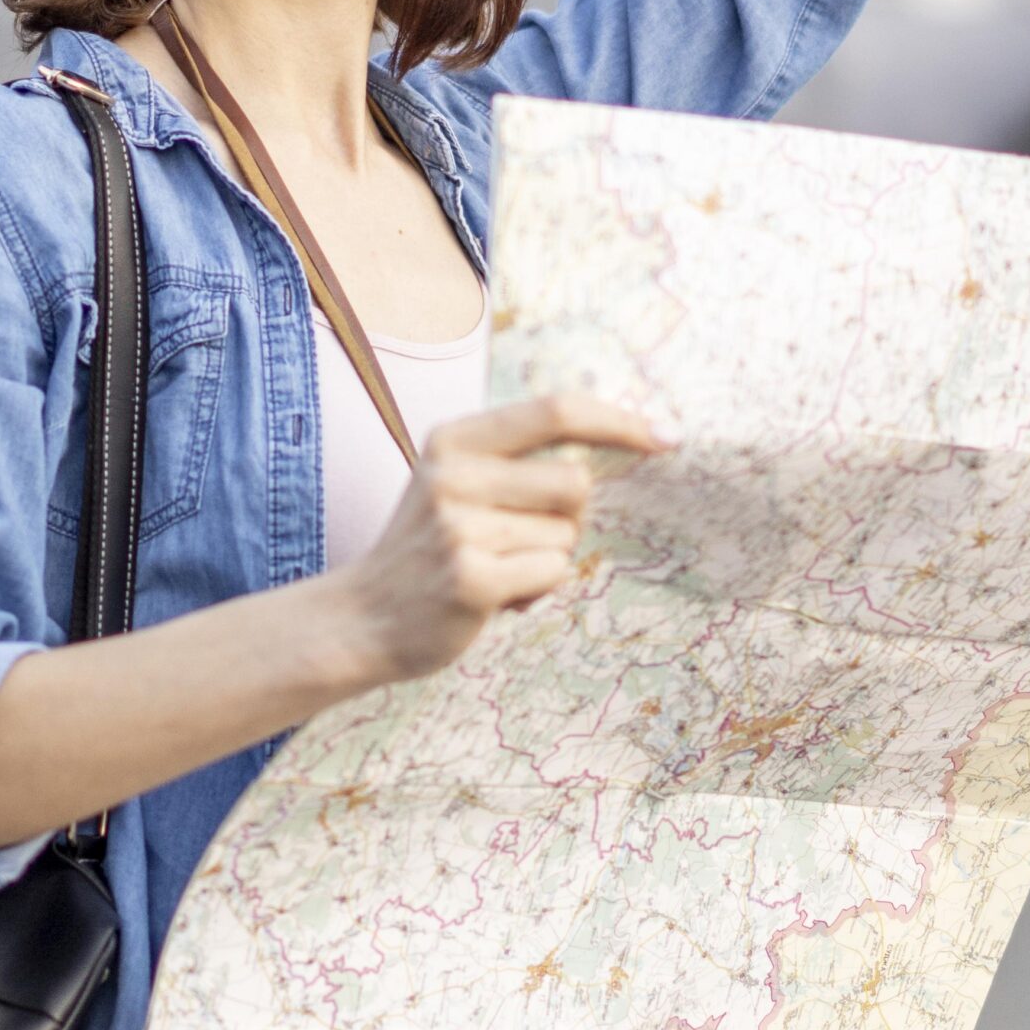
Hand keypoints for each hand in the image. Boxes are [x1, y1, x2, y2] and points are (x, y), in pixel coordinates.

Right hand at [333, 393, 668, 685]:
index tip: (666, 437)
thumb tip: (626, 439)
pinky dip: (537, 591)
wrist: (362, 618)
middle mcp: (453, 474)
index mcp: (454, 440)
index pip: (555, 411)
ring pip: (565, 536)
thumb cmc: (431, 550)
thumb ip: (518, 461)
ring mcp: (458, 526)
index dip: (618, 420)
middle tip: (523, 542)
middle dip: (570, 519)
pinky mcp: (470, 578)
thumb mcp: (456, 483)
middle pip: (575, 482)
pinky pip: (552, 574)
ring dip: (547, 560)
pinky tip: (495, 598)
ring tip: (497, 572)